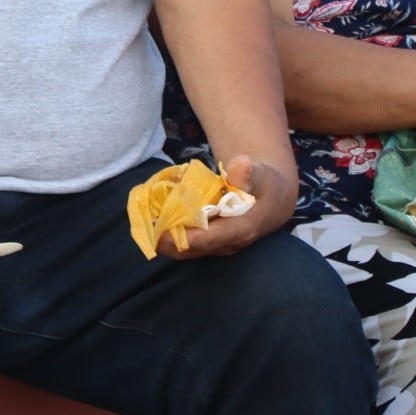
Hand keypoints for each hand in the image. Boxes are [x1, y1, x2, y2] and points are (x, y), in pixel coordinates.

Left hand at [154, 155, 294, 259]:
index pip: (209, 239)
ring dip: (164, 236)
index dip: (184, 238)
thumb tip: (240, 165)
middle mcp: (227, 243)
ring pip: (186, 248)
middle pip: (191, 248)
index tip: (160, 231)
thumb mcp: (262, 174)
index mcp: (240, 230)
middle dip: (165, 238)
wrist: (273, 199)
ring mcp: (218, 245)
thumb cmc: (266, 185)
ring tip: (143, 218)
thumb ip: (250, 173)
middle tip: (142, 221)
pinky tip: (154, 215)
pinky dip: (170, 231)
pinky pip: (186, 241)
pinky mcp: (210, 241)